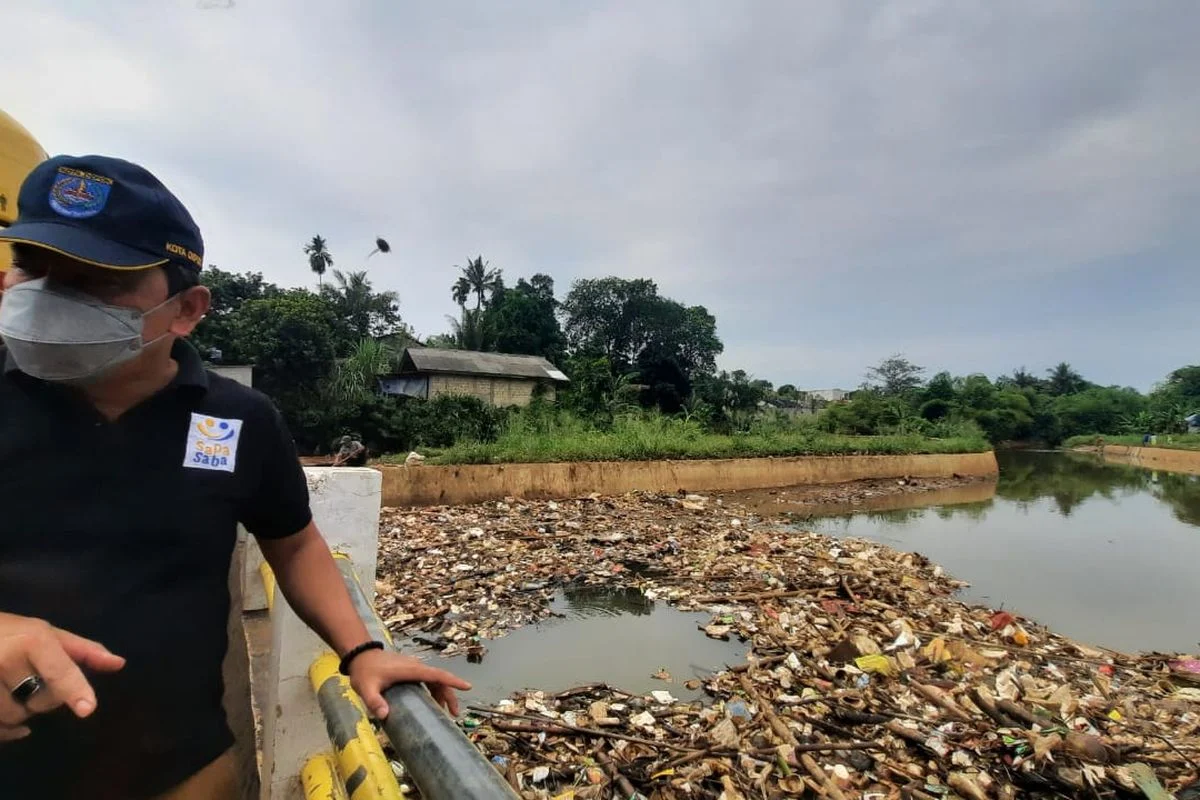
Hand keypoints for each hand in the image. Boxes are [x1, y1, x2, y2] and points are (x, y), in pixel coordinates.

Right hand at [0, 613, 124, 741]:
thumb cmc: (10, 632)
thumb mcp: (45, 633)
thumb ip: (82, 651)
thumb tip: (119, 663)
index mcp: (32, 641)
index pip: (58, 671)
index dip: (74, 689)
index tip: (87, 708)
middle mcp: (6, 660)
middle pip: (41, 701)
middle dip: (42, 696)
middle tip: (28, 677)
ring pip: (15, 717)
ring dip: (18, 711)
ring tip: (8, 687)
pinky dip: (4, 729)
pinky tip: (3, 715)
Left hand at [347, 649, 470, 718]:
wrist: (360, 656)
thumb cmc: (365, 671)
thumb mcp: (366, 688)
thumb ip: (374, 701)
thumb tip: (384, 715)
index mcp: (411, 670)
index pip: (437, 675)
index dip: (452, 681)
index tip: (467, 687)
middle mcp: (416, 667)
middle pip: (439, 679)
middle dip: (450, 695)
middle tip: (455, 714)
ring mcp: (414, 668)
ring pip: (434, 680)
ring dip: (442, 694)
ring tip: (446, 712)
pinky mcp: (410, 671)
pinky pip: (427, 680)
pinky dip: (434, 691)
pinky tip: (432, 702)